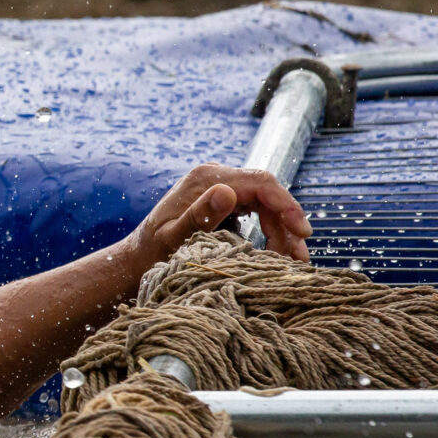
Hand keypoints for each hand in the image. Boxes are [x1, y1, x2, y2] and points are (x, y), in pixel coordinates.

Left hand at [128, 163, 311, 265]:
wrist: (135, 258)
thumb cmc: (151, 253)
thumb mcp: (171, 240)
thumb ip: (198, 217)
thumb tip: (227, 192)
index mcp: (206, 179)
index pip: (260, 183)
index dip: (287, 206)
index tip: (302, 233)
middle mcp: (215, 176)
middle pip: (267, 194)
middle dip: (287, 225)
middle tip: (300, 258)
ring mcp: (219, 186)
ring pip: (265, 204)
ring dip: (281, 231)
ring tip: (292, 262)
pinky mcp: (221, 199)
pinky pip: (255, 210)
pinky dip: (269, 231)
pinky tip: (277, 253)